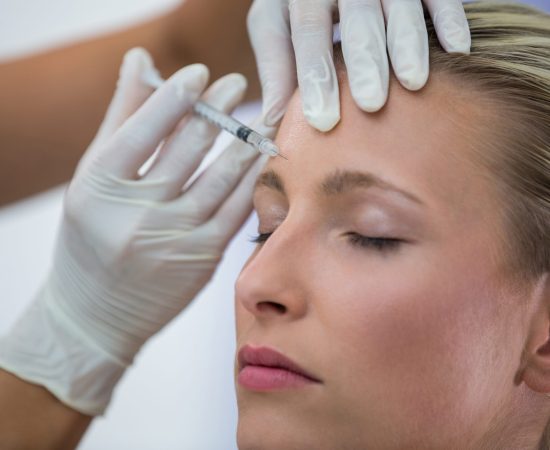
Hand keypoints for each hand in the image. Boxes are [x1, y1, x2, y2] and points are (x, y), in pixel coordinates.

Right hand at [0, 48, 272, 413]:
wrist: (96, 314)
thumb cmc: (91, 238)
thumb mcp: (93, 178)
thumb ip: (121, 118)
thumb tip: (141, 60)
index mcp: (100, 189)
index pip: (143, 129)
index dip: (175, 96)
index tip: (200, 73)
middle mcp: (138, 214)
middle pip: (188, 149)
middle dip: (219, 111)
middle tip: (237, 84)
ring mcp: (175, 239)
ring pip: (222, 178)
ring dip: (247, 142)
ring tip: (262, 117)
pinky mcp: (204, 258)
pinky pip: (237, 210)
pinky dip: (252, 180)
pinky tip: (262, 158)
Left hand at [248, 0, 470, 130]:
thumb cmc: (297, 4)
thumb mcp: (274, 22)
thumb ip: (276, 66)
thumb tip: (271, 121)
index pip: (308, 32)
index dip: (316, 74)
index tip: (323, 120)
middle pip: (357, 16)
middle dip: (365, 60)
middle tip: (371, 103)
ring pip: (399, 4)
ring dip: (408, 42)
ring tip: (414, 81)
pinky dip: (448, 18)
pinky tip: (457, 49)